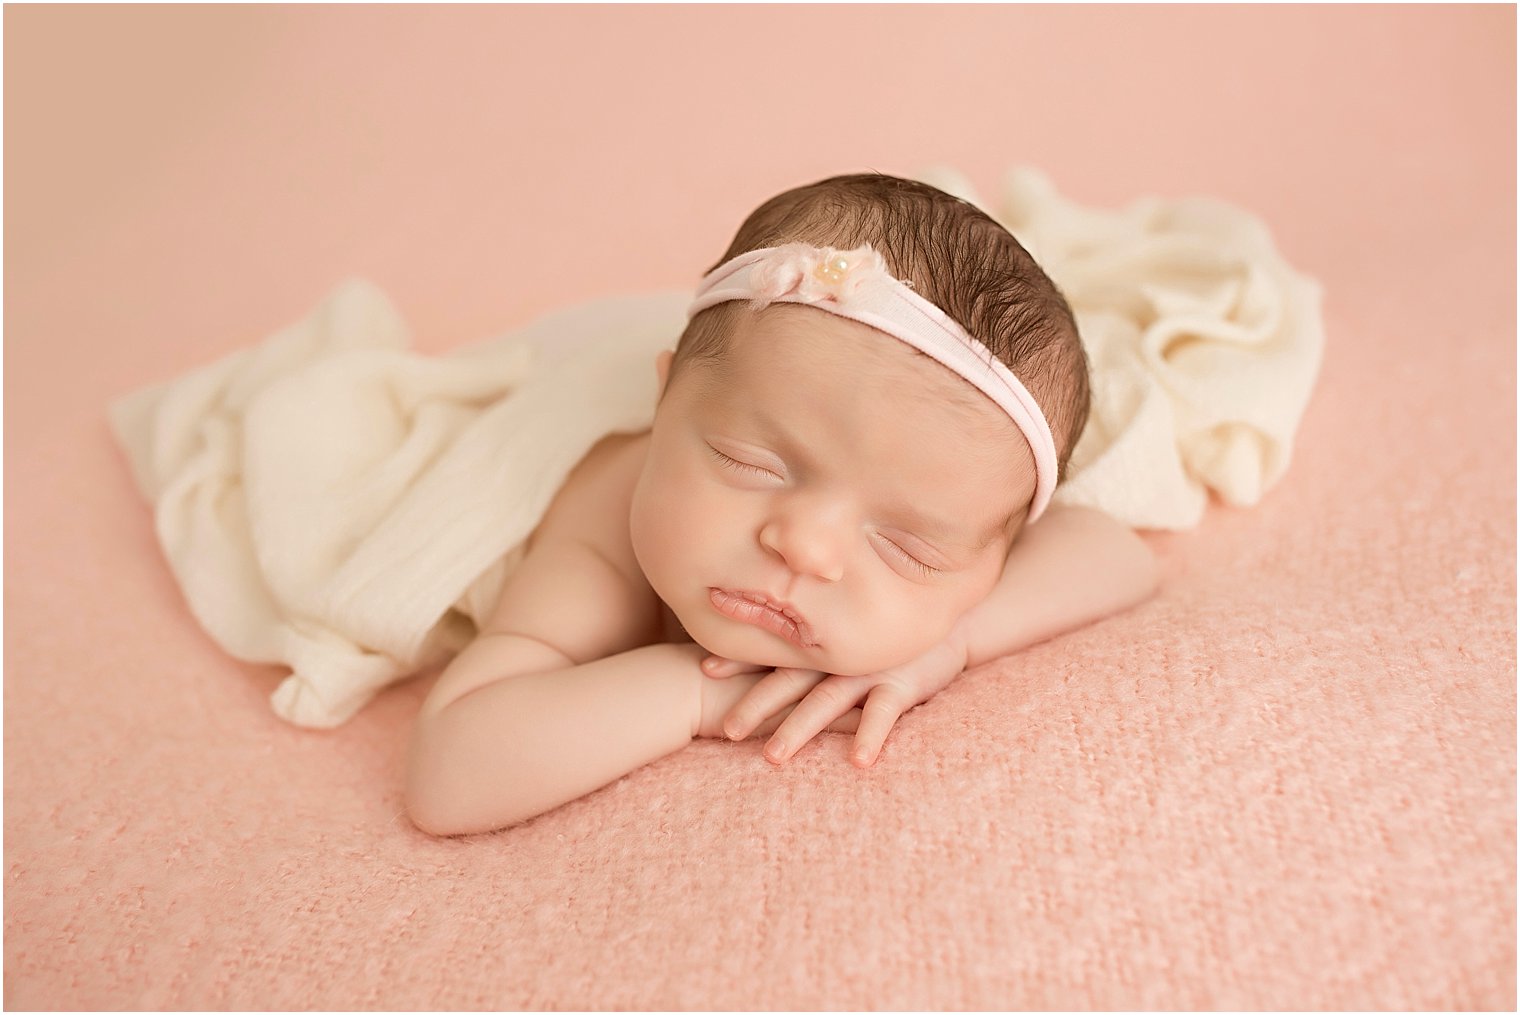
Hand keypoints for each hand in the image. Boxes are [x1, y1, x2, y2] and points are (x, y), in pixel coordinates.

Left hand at [700, 621, 970, 767]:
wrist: (955, 622)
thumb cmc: (898, 635)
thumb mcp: (857, 635)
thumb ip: (823, 644)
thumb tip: (778, 653)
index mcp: (825, 646)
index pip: (775, 652)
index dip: (741, 660)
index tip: (705, 668)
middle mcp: (840, 656)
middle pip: (790, 681)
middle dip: (756, 705)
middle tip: (727, 731)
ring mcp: (870, 670)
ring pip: (827, 701)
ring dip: (799, 729)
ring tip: (772, 758)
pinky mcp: (903, 684)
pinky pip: (883, 714)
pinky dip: (870, 736)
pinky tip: (858, 762)